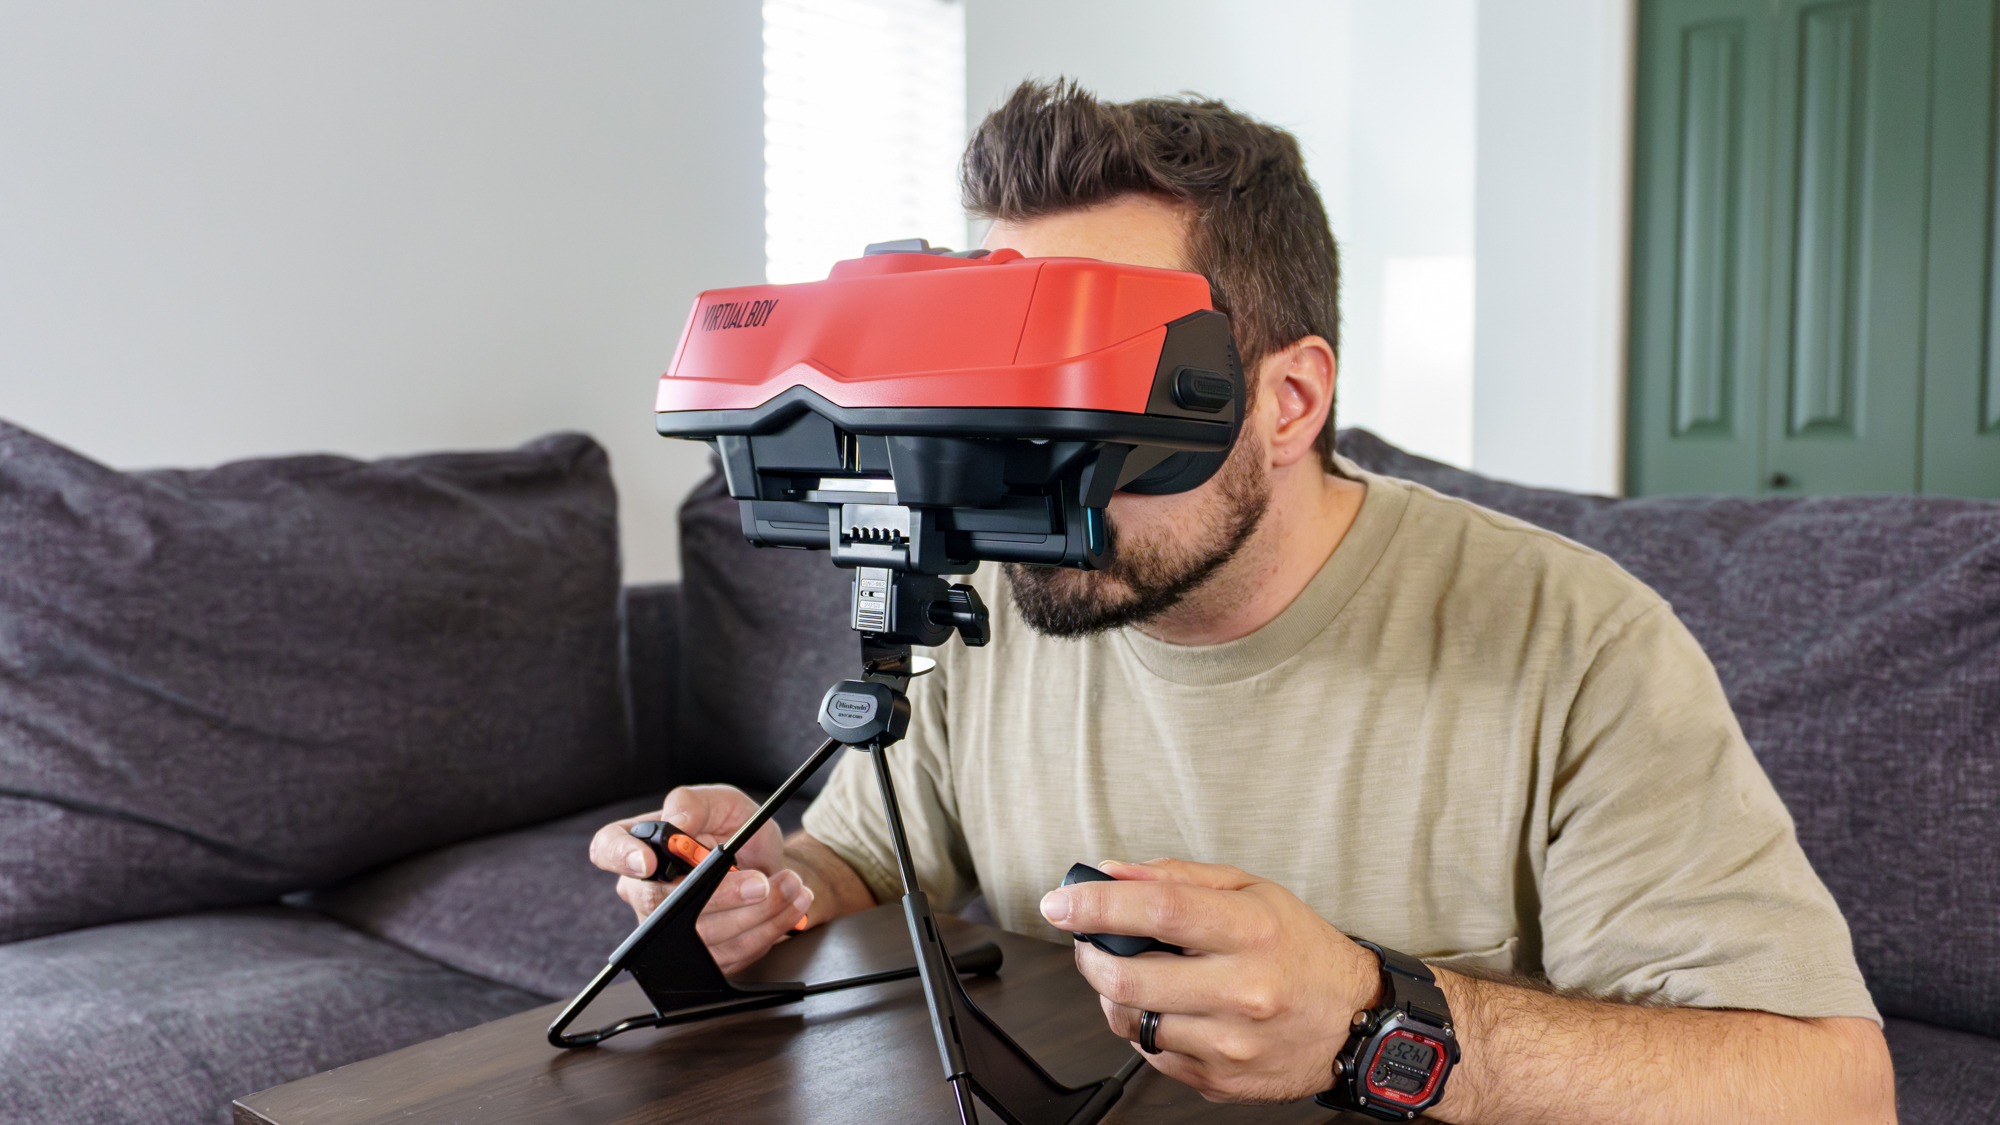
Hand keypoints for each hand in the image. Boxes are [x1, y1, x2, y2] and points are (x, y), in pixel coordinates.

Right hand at [589, 785, 813, 973]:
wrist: (772, 868)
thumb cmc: (739, 833)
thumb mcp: (724, 803)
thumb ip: (696, 804)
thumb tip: (678, 822)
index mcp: (642, 844)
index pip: (607, 848)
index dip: (620, 856)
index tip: (647, 860)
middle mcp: (644, 891)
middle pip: (661, 903)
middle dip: (720, 894)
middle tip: (762, 882)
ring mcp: (666, 930)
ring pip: (700, 934)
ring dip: (757, 912)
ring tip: (790, 886)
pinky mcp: (696, 957)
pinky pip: (727, 954)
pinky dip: (766, 930)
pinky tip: (788, 906)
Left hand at [1038, 858, 1382, 1103]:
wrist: (1354, 1021)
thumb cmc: (1302, 950)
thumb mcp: (1251, 891)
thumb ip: (1176, 878)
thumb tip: (1111, 872)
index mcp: (1251, 930)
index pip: (1157, 909)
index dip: (1096, 903)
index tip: (1061, 901)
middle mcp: (1242, 990)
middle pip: (1129, 975)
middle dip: (1090, 954)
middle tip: (1090, 940)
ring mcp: (1229, 1042)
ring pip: (1130, 1020)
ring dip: (1114, 993)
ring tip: (1139, 973)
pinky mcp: (1219, 1079)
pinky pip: (1150, 1052)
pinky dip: (1145, 1026)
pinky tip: (1171, 1007)